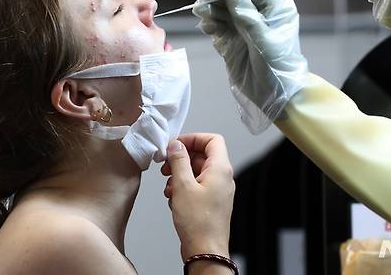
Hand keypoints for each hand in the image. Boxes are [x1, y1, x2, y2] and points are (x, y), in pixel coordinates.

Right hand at [161, 133, 234, 261]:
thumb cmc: (198, 222)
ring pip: (197, 171)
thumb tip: (176, 145)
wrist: (205, 251)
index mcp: (220, 169)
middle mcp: (222, 177)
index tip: (176, 145)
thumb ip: (179, 160)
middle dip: (182, 159)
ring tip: (169, 185)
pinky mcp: (211, 202)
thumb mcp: (183, 185)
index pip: (212, 139)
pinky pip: (196, 186)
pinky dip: (183, 188)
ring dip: (180, 175)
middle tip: (167, 166)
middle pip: (202, 155)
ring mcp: (218, 190)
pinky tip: (173, 198)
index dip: (193, 138)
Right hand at [193, 0, 307, 132]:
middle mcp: (259, 10)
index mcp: (275, 5)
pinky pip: (217, 24)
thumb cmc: (277, 66)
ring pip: (223, 8)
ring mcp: (243, 23)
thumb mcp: (263, 39)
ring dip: (211, 8)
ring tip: (201, 12)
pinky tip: (207, 27)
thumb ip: (247, 14)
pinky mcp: (231, 37)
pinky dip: (210, 23)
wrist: (272, 94)